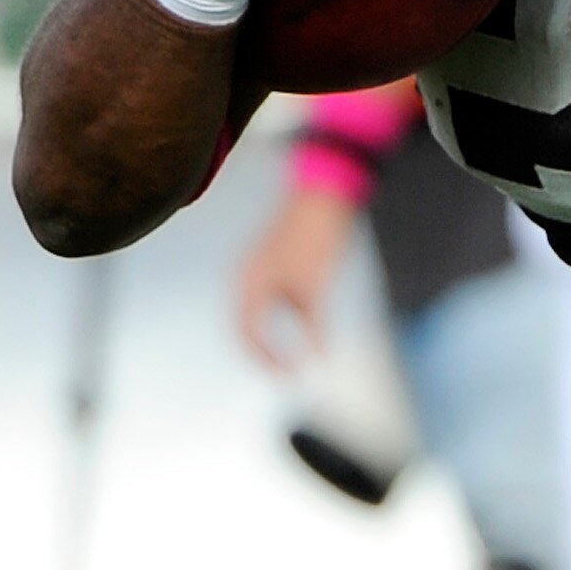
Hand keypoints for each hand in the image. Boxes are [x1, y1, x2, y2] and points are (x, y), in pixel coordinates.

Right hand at [237, 182, 357, 369]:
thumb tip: (319, 358)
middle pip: (245, 325)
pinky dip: (281, 316)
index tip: (291, 376)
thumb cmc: (318, 237)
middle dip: (264, 352)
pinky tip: (303, 325)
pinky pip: (269, 296)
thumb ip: (316, 326)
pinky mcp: (272, 259)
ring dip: (271, 335)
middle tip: (287, 374)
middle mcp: (245, 274)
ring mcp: (257, 265)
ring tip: (292, 356)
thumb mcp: (317, 288)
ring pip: (256, 311)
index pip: (248, 334)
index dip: (268, 359)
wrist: (325, 192)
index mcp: (248, 283)